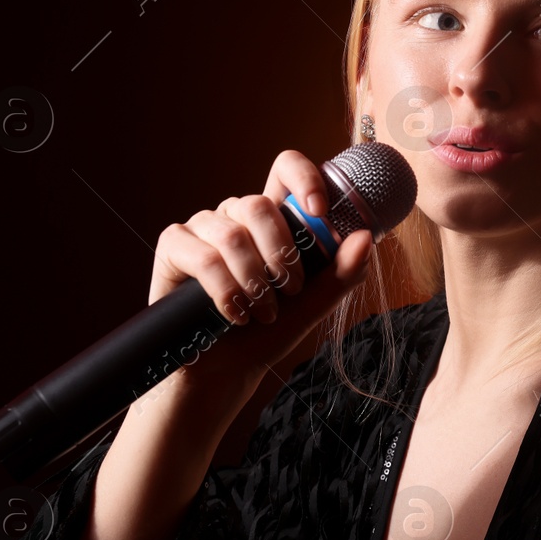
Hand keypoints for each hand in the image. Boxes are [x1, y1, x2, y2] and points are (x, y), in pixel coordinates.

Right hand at [148, 149, 375, 386]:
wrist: (227, 370)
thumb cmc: (269, 331)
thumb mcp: (315, 303)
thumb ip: (343, 272)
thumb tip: (366, 236)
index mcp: (273, 219)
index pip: (285, 169)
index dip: (305, 177)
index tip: (320, 212)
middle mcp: (236, 216)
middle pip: (259, 204)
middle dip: (281, 254)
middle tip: (289, 291)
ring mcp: (202, 228)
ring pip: (232, 234)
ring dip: (255, 280)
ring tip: (263, 312)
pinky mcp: (174, 246)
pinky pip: (203, 257)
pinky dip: (226, 292)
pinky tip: (235, 315)